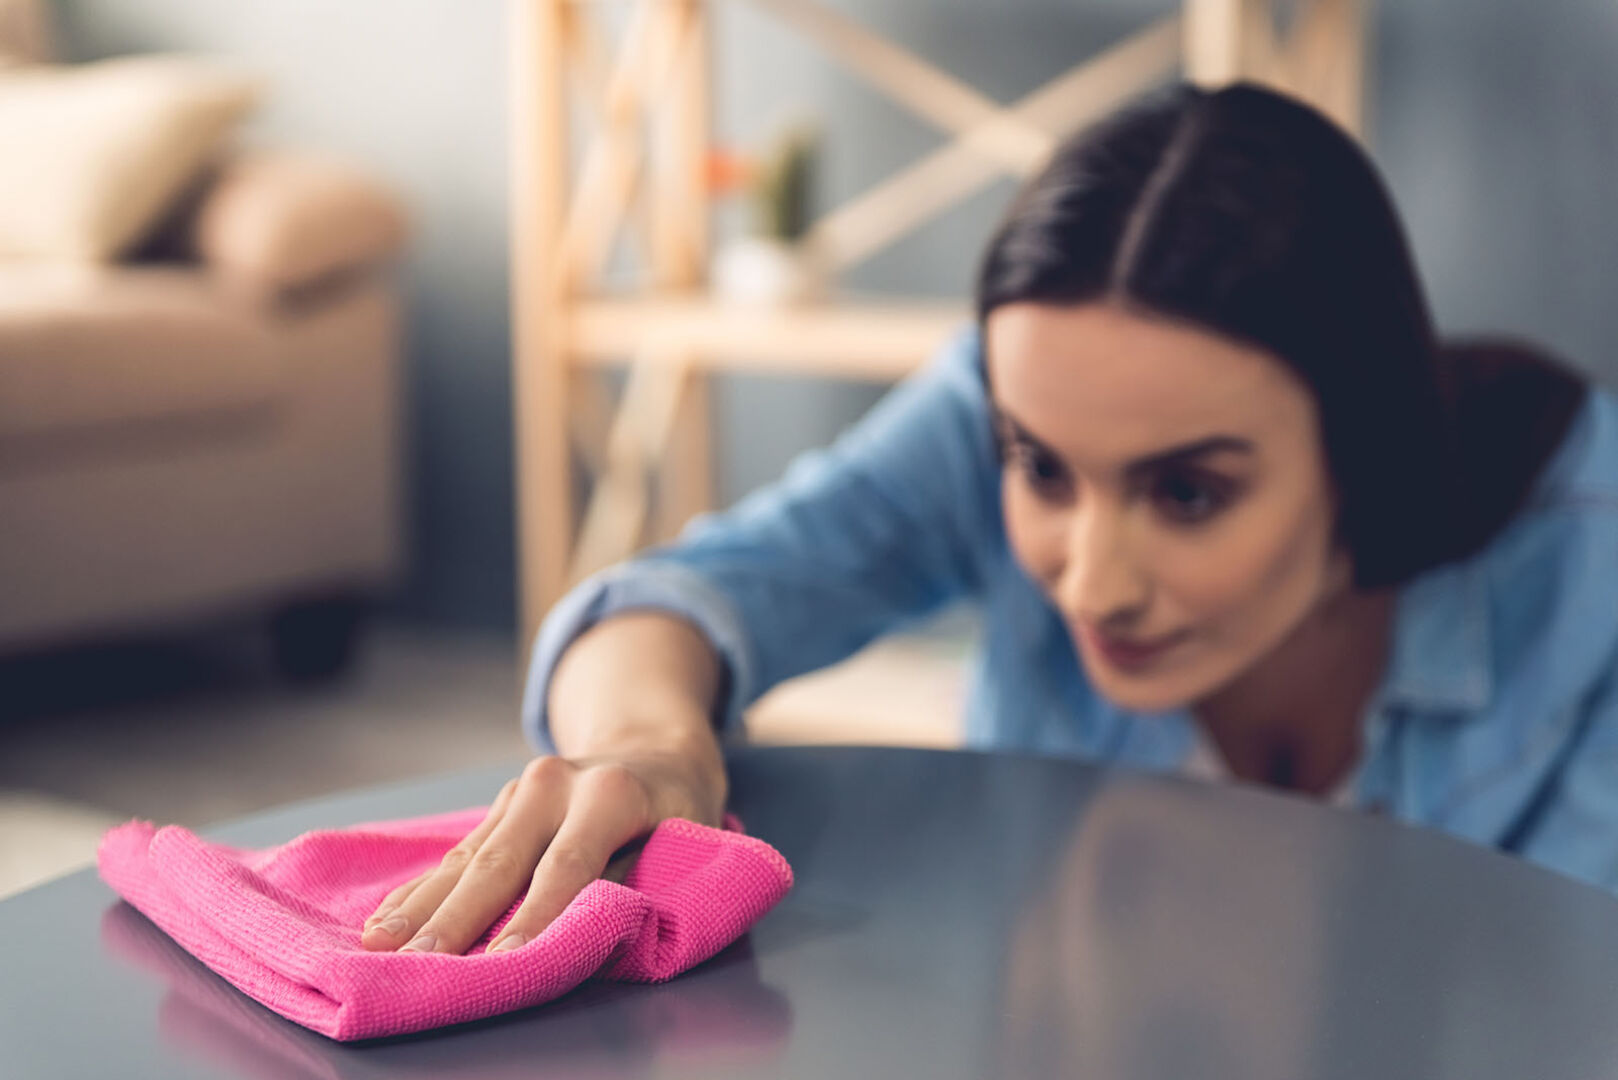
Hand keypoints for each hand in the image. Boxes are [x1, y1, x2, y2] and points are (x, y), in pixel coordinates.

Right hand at [359, 751, 724, 954]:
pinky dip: (421, 889)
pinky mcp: (500, 807)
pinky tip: (385, 918)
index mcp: (608, 792)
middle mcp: (555, 784)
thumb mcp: (683, 837)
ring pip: (467, 857)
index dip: (537, 915)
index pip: (567, 863)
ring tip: (380, 942)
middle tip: (420, 959)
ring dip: (422, 905)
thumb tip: (588, 925)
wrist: (656, 750)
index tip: (504, 959)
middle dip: (457, 916)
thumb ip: (637, 879)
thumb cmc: (676, 809)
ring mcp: (521, 792)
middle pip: (500, 861)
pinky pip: (457, 854)